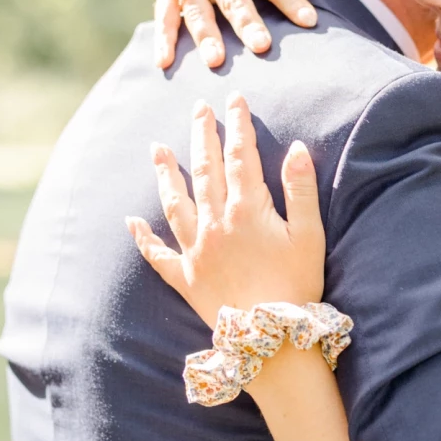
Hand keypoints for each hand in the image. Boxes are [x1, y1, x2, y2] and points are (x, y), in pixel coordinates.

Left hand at [127, 93, 324, 326]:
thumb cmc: (297, 286)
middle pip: (204, 170)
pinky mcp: (186, 278)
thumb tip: (295, 147)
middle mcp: (215, 224)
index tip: (234, 99)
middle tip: (198, 108)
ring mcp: (196, 251)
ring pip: (175, 203)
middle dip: (202, 135)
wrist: (272, 341)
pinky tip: (130, 223)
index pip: (240, 156)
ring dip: (165, 173)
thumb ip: (301, 189)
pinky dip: (144, 239)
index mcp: (247, 211)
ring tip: (155, 147)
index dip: (237, 124)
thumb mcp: (310, 235)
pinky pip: (159, 256)